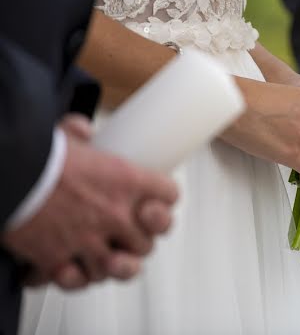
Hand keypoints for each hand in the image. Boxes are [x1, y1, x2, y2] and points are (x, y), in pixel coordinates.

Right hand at [2, 115, 177, 289]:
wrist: (8, 177)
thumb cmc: (38, 159)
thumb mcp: (67, 136)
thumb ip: (80, 133)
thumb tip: (82, 130)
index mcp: (126, 180)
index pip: (170, 196)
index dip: (163, 201)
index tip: (154, 203)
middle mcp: (114, 214)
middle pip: (147, 241)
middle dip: (137, 242)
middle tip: (125, 237)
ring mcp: (89, 240)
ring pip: (119, 268)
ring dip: (110, 265)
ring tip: (102, 258)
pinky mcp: (58, 260)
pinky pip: (79, 281)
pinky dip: (76, 278)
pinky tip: (73, 268)